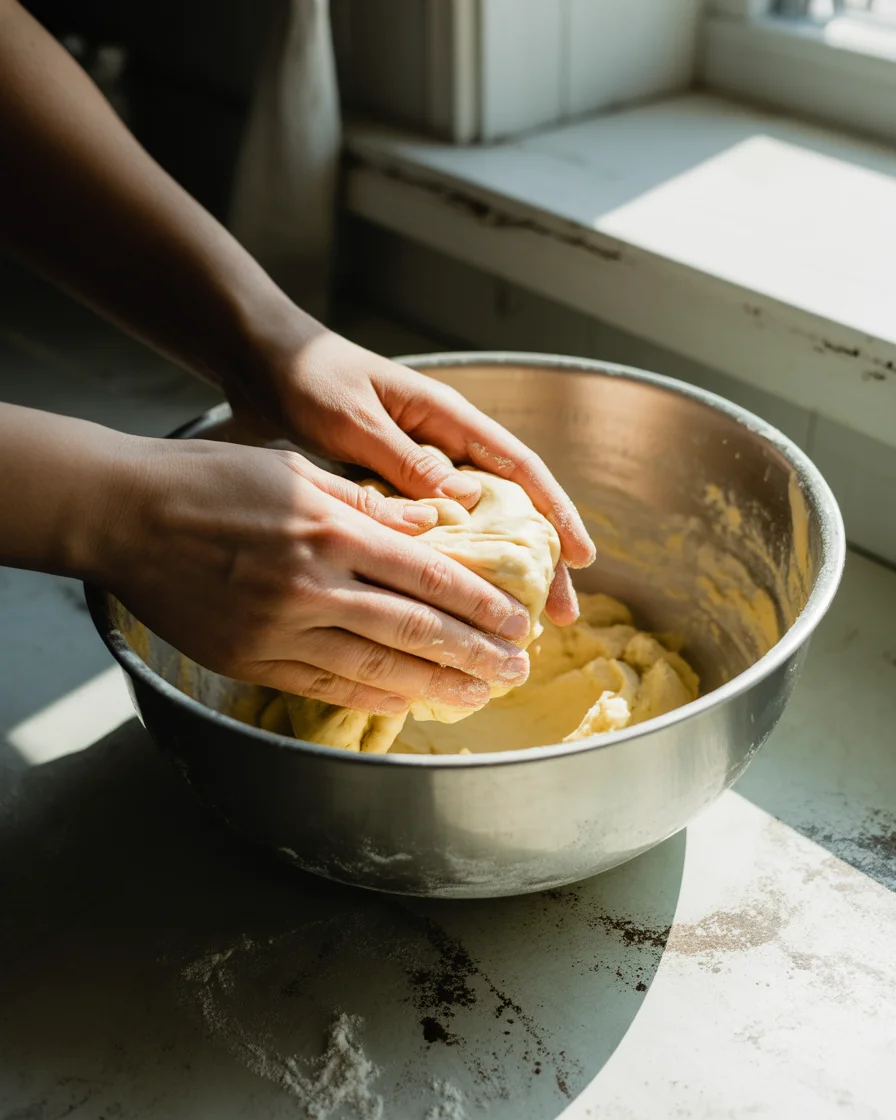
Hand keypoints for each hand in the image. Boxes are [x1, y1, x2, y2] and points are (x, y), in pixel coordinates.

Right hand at [104, 438, 534, 714]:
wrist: (123, 516)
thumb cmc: (210, 481)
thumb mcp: (295, 469)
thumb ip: (368, 503)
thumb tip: (433, 522)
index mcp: (331, 529)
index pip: (427, 573)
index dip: (479, 602)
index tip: (515, 620)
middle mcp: (313, 584)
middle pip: (415, 626)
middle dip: (473, 651)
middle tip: (515, 667)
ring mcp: (280, 628)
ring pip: (377, 664)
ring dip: (435, 683)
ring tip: (478, 693)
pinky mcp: (250, 658)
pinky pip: (326, 684)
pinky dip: (374, 695)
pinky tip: (408, 701)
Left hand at [229, 327, 595, 625]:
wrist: (263, 364)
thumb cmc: (309, 379)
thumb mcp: (356, 419)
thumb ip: (406, 459)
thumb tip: (468, 502)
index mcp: (446, 418)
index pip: (518, 468)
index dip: (555, 512)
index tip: (581, 556)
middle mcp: (443, 444)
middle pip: (507, 505)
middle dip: (539, 558)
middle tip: (562, 612)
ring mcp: (419, 467)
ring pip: (475, 524)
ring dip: (497, 570)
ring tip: (517, 620)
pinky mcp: (392, 487)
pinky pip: (433, 531)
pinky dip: (449, 564)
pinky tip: (455, 602)